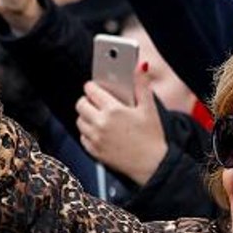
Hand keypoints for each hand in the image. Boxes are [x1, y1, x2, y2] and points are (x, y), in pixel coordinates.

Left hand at [76, 67, 167, 184]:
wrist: (153, 165)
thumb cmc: (152, 138)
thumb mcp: (149, 108)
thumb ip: (142, 85)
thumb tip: (140, 66)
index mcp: (113, 110)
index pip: (91, 90)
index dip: (93, 86)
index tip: (97, 87)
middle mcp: (100, 124)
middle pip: (80, 104)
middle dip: (88, 101)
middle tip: (99, 102)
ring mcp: (95, 139)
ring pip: (79, 120)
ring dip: (87, 116)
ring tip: (101, 117)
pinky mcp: (94, 151)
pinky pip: (82, 137)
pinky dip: (88, 133)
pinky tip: (101, 131)